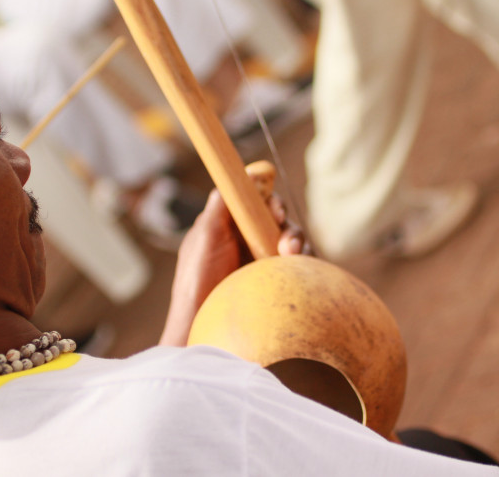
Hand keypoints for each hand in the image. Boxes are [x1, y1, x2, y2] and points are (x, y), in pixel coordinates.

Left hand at [159, 186, 304, 346]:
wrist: (200, 323)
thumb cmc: (195, 281)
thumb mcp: (204, 236)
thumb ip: (220, 205)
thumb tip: (240, 173)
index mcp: (231, 223)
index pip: (257, 200)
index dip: (269, 200)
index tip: (273, 209)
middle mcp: (249, 238)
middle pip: (278, 219)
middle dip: (285, 223)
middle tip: (285, 238)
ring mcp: (263, 260)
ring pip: (292, 239)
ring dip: (296, 242)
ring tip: (290, 254)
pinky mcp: (277, 280)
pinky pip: (299, 266)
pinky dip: (303, 263)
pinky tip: (297, 267)